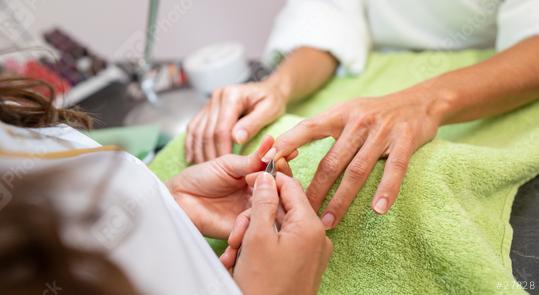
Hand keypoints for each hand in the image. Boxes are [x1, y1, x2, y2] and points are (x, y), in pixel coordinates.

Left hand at [167, 136, 292, 238]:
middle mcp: (257, 195)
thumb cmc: (200, 178)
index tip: (291, 153)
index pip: (277, 172)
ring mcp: (252, 212)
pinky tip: (257, 203)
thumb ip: (252, 159)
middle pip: (280, 190)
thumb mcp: (228, 164)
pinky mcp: (244, 228)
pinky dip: (261, 212)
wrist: (180, 199)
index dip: (284, 163)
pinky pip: (259, 223)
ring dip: (274, 196)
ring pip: (274, 207)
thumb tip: (272, 142)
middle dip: (283, 179)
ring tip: (266, 185)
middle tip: (278, 169)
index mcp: (254, 178)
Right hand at [185, 81, 287, 162]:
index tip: (226, 167)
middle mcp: (217, 97)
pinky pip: (194, 127)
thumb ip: (253, 124)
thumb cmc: (272, 100)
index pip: (222, 129)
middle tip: (214, 173)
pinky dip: (192, 144)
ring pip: (197, 131)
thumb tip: (237, 139)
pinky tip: (193, 158)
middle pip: (207, 132)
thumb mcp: (270, 110)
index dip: (222, 150)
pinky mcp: (206, 109)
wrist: (268, 89)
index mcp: (232, 95)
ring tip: (203, 168)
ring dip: (199, 151)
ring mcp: (210, 102)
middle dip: (210, 154)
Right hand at [222, 172, 331, 294]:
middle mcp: (317, 238)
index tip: (246, 180)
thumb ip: (263, 203)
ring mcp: (312, 253)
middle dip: (254, 218)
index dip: (267, 180)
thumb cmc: (263, 285)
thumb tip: (266, 178)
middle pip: (282, 210)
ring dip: (253, 235)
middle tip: (235, 236)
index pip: (291, 187)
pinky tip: (242, 261)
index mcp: (310, 226)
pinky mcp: (304, 266)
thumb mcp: (257, 237)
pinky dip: (261, 248)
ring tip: (234, 254)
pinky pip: (281, 245)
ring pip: (278, 228)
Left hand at [264, 90, 441, 227]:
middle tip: (301, 213)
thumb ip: (322, 128)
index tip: (267, 163)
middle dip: (315, 189)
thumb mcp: (346, 111)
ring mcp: (382, 131)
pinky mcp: (405, 139)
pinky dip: (386, 189)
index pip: (308, 129)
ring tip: (330, 221)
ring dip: (342, 198)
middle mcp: (357, 121)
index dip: (287, 144)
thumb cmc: (374, 112)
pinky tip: (378, 209)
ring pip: (357, 169)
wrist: (420, 100)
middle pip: (331, 160)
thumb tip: (287, 148)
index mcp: (338, 114)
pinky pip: (394, 168)